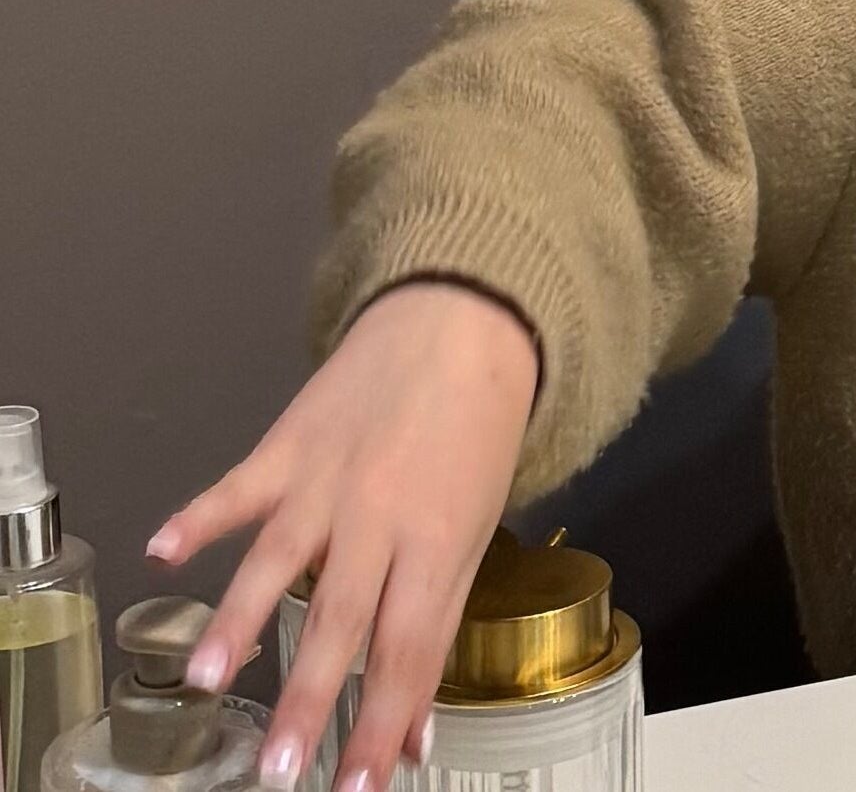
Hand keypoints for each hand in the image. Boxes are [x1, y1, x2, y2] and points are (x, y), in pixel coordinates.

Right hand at [151, 282, 537, 791]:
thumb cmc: (475, 435)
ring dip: (240, 619)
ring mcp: (329, 480)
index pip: (410, 652)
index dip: (388, 725)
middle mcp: (380, 517)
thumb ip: (437, 624)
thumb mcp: (474, 531)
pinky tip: (163, 552)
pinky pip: (238, 487)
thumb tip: (416, 729)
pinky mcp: (288, 446)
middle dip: (311, 700)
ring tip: (212, 679)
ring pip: (279, 559)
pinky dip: (198, 518)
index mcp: (438, 544)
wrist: (464, 326)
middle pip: (342, 620)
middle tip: (282, 768)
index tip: (365, 787)